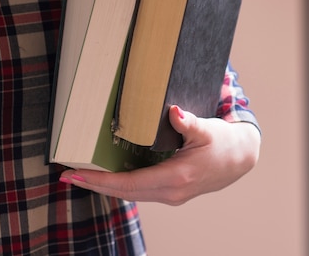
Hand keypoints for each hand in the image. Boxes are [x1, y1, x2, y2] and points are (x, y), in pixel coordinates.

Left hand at [60, 105, 260, 204]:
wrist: (240, 159)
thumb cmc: (223, 143)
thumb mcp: (207, 130)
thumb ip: (188, 123)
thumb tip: (174, 112)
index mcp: (177, 177)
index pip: (129, 183)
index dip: (100, 180)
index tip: (76, 174)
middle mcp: (172, 192)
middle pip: (125, 193)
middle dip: (95, 185)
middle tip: (68, 175)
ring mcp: (172, 196)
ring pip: (131, 195)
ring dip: (106, 187)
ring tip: (82, 175)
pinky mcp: (172, 193)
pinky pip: (140, 192)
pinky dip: (120, 186)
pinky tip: (108, 177)